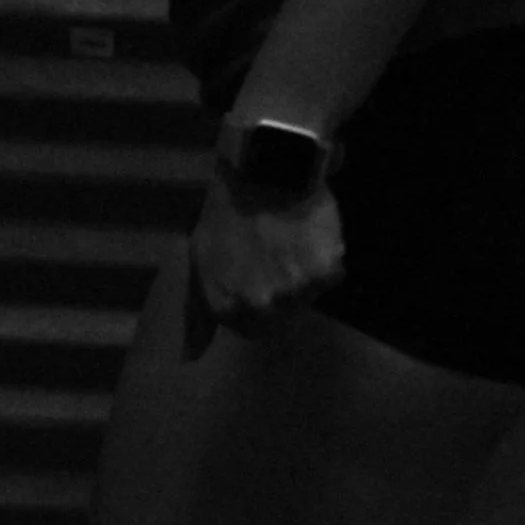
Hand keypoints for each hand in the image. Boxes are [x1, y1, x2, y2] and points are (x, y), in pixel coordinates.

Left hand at [183, 174, 344, 357]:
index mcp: (226, 308)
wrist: (261, 166)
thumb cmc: (227, 209)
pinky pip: (334, 272)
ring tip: (291, 237)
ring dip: (306, 270)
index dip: (260, 300)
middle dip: (284, 288)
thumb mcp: (200, 257)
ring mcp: (293, 291)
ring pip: (310, 294)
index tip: (260, 272)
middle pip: (285, 316)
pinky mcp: (324, 271)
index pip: (254, 330)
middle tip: (278, 253)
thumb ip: (197, 311)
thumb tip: (190, 357)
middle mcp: (259, 307)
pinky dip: (327, 253)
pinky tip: (309, 230)